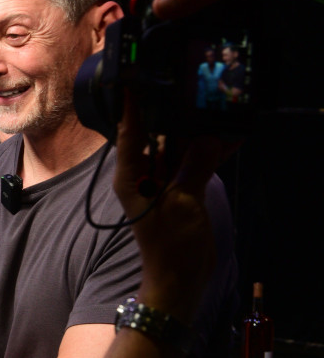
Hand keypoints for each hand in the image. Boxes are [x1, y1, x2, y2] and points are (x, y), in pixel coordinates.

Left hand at [112, 93, 236, 320]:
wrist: (179, 278)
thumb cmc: (170, 246)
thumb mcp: (182, 203)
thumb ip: (194, 167)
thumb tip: (206, 138)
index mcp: (130, 176)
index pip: (130, 133)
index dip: (132, 106)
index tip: (133, 79)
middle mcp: (142, 175)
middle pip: (155, 135)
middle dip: (169, 114)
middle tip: (183, 87)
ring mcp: (161, 182)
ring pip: (177, 147)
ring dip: (194, 132)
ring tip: (211, 108)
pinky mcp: (180, 190)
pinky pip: (192, 164)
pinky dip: (208, 153)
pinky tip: (227, 138)